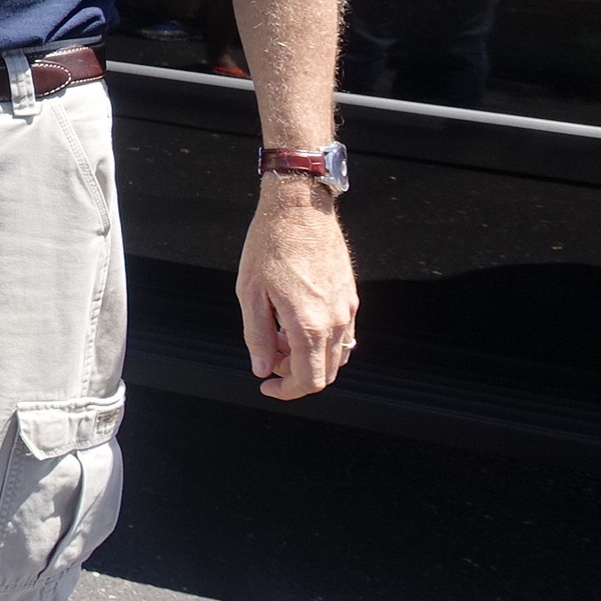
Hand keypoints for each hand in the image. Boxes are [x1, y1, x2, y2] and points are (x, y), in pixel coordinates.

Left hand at [236, 173, 357, 398]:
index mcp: (310, 324)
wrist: (300, 208)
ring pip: (336, 354)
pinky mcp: (350, 296)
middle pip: (326, 372)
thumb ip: (256, 336)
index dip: (287, 391)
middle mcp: (336, 320)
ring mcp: (347, 308)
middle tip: (269, 357)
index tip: (267, 386)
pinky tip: (294, 320)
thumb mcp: (249, 292)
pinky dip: (320, 340)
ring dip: (308, 357)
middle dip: (295, 374)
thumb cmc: (271, 244)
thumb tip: (262, 368)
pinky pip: (342, 334)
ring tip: (278, 335)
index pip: (310, 380)